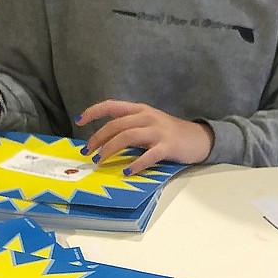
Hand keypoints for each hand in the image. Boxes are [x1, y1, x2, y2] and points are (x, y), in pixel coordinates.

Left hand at [75, 100, 214, 173]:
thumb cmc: (169, 133)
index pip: (112, 105)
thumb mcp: (148, 122)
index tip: (79, 121)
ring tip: (100, 162)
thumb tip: (103, 139)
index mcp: (140, 109)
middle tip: (88, 153)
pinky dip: (135, 164)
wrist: (198, 138)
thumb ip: (129, 126)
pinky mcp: (167, 146)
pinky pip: (148, 155)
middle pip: (116, 124)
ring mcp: (158, 130)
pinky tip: (126, 172)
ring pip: (128, 136)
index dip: (94, 111)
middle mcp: (147, 116)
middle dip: (98, 138)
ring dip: (110, 149)